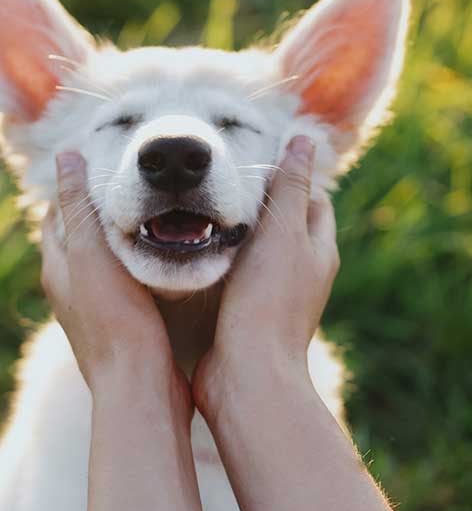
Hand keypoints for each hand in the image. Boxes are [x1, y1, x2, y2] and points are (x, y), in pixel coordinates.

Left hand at [41, 152, 188, 411]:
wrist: (138, 385)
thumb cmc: (115, 319)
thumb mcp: (92, 254)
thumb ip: (79, 208)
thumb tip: (66, 157)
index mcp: (57, 269)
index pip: (57, 217)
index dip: (73, 190)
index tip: (100, 168)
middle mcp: (69, 290)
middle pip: (78, 239)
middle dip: (96, 213)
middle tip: (129, 189)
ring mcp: (94, 310)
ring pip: (102, 263)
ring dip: (117, 240)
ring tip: (148, 218)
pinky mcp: (120, 325)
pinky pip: (122, 283)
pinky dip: (134, 265)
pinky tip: (159, 261)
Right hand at [193, 136, 339, 418]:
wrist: (246, 371)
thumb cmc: (267, 299)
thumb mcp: (282, 233)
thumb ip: (290, 187)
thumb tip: (303, 140)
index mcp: (318, 251)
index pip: (313, 202)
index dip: (292, 180)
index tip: (258, 164)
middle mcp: (301, 274)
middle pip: (285, 227)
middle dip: (260, 206)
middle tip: (222, 184)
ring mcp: (273, 297)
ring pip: (256, 253)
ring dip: (235, 235)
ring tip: (202, 212)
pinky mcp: (245, 315)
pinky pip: (235, 278)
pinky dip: (220, 262)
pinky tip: (193, 252)